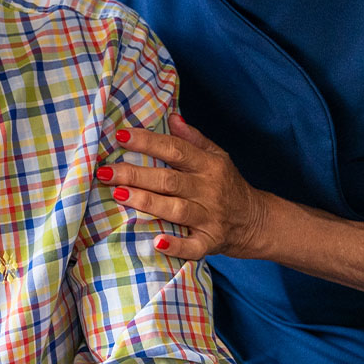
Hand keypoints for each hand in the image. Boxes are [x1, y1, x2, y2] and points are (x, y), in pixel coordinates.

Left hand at [99, 114, 264, 259]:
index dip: (148, 142)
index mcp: (208, 165)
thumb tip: (171, 116)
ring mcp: (210, 217)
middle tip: (105, 171)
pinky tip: (156, 242)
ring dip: (146, 202)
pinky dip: (176, 246)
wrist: (258, 221)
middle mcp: (209, 189)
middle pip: (168, 180)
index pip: (175, 149)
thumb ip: (193, 138)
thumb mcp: (218, 156)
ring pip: (175, 209)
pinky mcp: (210, 242)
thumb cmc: (229, 185)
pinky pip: (193, 246)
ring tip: (118, 194)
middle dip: (135, 174)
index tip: (120, 136)